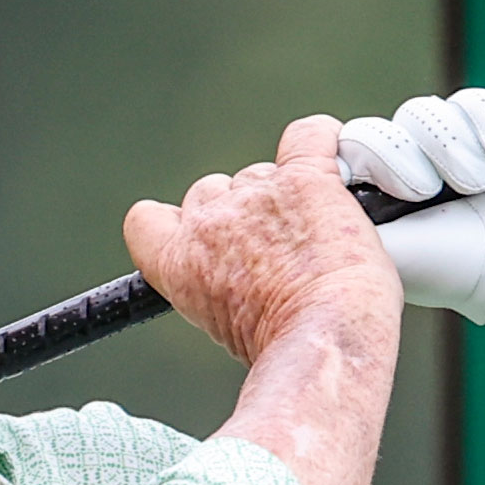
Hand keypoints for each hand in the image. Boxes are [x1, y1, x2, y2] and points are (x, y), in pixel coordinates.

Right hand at [123, 115, 400, 365]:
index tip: (202, 238)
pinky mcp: (306, 179)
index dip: (175, 223)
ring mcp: (257, 195)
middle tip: (277, 251)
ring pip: (261, 173)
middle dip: (241, 214)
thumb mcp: (220, 327)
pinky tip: (338, 166)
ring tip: (317, 237)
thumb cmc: (281, 347)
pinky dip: (324, 143)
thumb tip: (240, 288)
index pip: (147, 220)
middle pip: (212, 192)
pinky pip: (310, 136)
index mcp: (177, 260)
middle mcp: (210, 220)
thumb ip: (216, 288)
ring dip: (284, 195)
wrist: (323, 338)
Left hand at [338, 89, 484, 358]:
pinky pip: (471, 101)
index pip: (347, 147)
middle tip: (426, 192)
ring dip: (448, 147)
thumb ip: (334, 224)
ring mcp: (446, 145)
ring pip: (423, 114)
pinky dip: (484, 122)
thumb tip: (295, 200)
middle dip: (404, 158)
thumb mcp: (383, 253)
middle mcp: (405, 164)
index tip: (390, 190)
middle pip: (381, 128)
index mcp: (373, 191)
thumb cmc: (453, 269)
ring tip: (474, 185)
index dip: (366, 156)